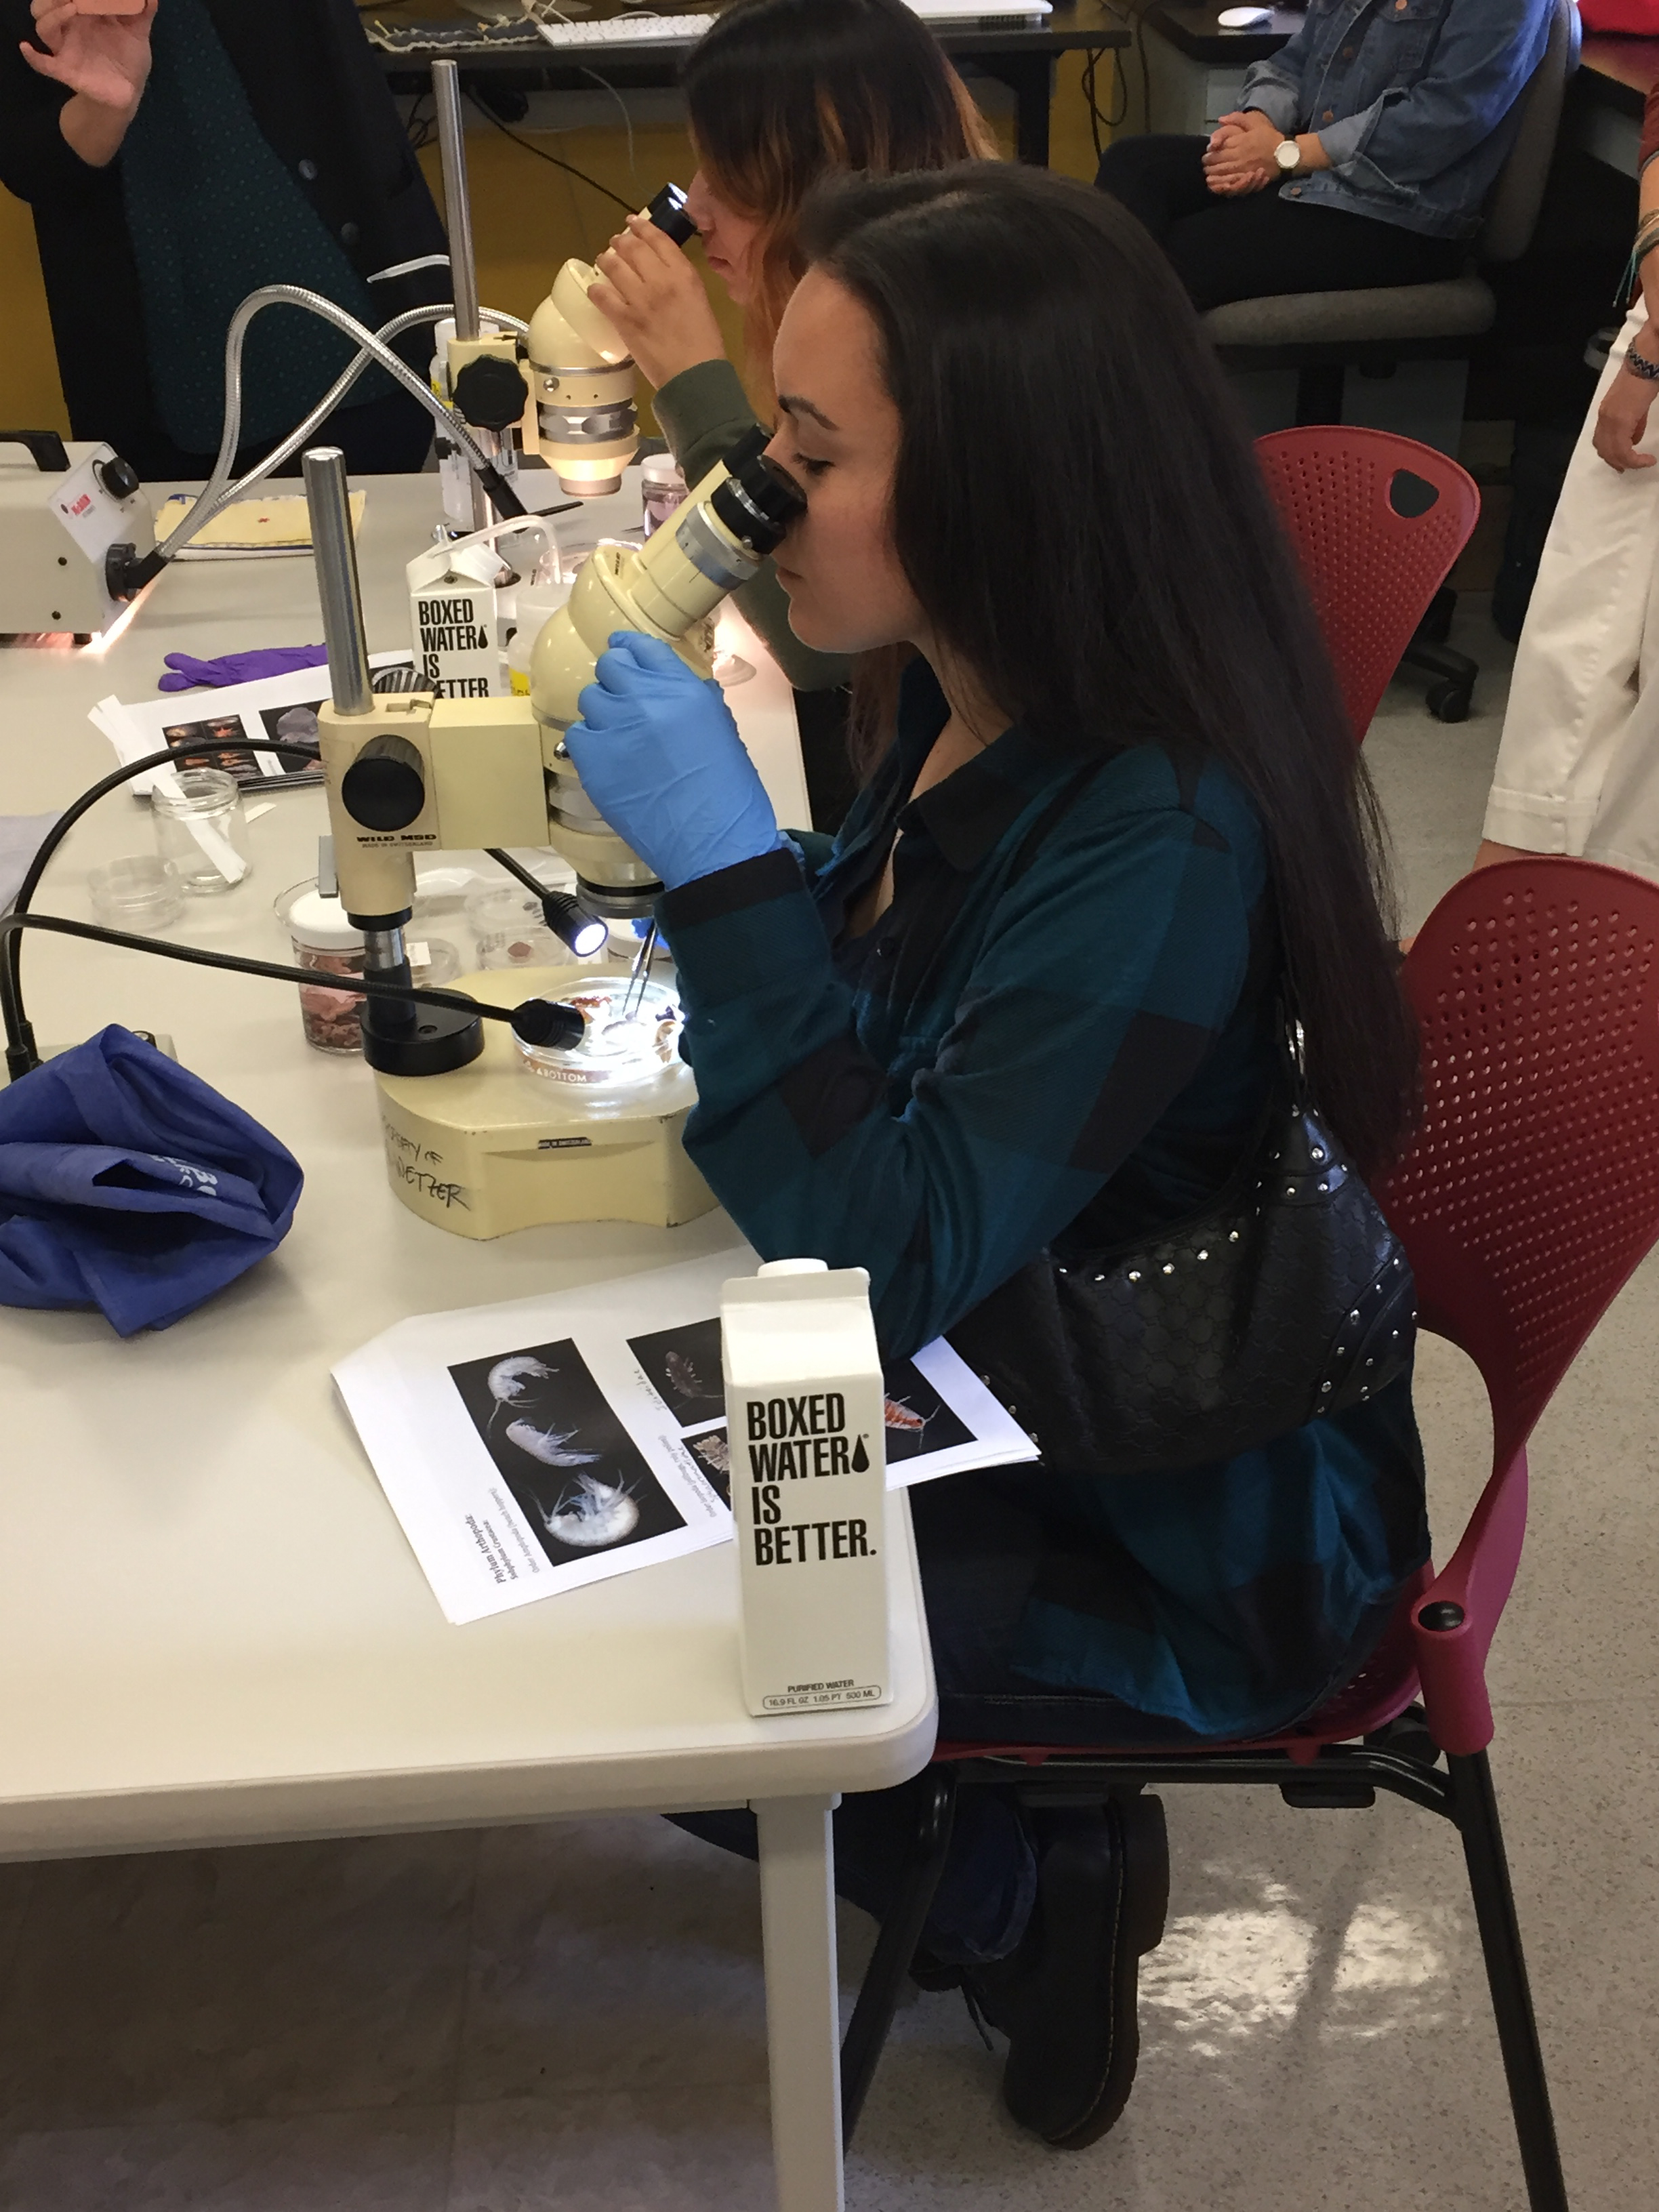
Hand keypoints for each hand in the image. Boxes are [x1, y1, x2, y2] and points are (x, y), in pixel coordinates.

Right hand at [22, 0, 155, 110]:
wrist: (128, 94)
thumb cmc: (128, 58)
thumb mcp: (138, 33)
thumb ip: (144, 12)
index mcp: (86, 13)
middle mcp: (71, 26)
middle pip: (47, 3)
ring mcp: (67, 47)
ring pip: (44, 27)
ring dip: (51, 15)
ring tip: (71, 7)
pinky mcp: (66, 70)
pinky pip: (43, 64)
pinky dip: (33, 57)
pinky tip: (27, 48)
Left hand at [564, 632, 784, 891]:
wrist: (714, 844)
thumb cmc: (730, 795)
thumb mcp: (723, 731)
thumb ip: (695, 701)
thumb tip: (673, 691)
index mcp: (683, 690)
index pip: (644, 648)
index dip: (630, 649)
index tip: (624, 651)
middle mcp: (644, 701)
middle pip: (610, 667)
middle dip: (616, 679)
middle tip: (624, 701)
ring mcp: (614, 730)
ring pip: (590, 699)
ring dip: (603, 712)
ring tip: (619, 736)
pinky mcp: (594, 762)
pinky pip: (578, 736)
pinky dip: (589, 744)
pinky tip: (608, 760)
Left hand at [587, 212, 726, 391]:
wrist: (695, 377)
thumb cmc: (705, 344)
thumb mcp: (700, 301)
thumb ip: (681, 282)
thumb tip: (661, 272)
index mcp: (683, 274)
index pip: (658, 239)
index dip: (641, 227)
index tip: (632, 222)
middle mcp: (661, 280)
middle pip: (632, 248)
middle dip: (620, 241)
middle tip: (615, 243)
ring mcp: (640, 300)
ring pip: (614, 266)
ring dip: (606, 260)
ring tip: (603, 260)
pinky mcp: (625, 320)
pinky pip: (603, 296)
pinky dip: (596, 290)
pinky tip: (595, 289)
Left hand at [1203, 108, 1281, 195]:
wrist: (1284, 154)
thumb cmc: (1269, 137)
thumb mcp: (1255, 122)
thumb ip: (1237, 119)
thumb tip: (1220, 119)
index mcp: (1241, 141)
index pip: (1220, 147)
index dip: (1211, 151)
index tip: (1207, 153)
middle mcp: (1240, 154)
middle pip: (1219, 160)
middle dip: (1209, 163)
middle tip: (1205, 165)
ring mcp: (1243, 167)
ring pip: (1223, 172)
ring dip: (1213, 174)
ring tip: (1208, 174)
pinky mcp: (1247, 178)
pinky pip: (1231, 181)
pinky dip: (1222, 183)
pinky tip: (1217, 183)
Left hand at [1593, 344, 1658, 472]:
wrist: (1645, 363)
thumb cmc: (1644, 380)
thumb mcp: (1636, 407)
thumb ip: (1633, 424)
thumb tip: (1634, 440)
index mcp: (1606, 415)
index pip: (1601, 442)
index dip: (1610, 456)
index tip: (1621, 464)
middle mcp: (1604, 419)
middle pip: (1605, 451)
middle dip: (1618, 463)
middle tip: (1630, 467)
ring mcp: (1611, 420)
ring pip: (1614, 453)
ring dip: (1627, 462)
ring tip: (1641, 463)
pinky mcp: (1622, 421)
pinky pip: (1624, 449)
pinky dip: (1634, 458)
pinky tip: (1645, 459)